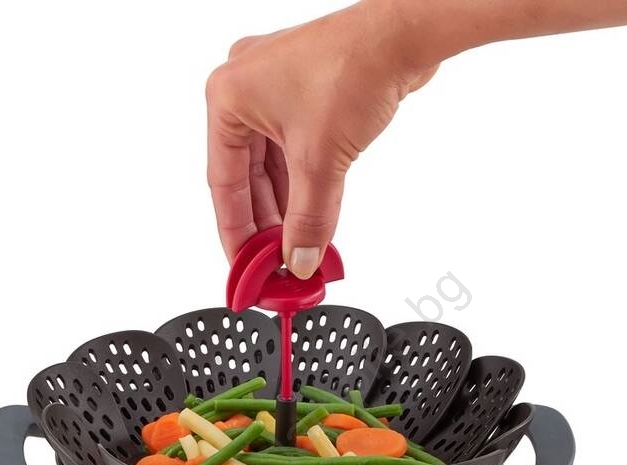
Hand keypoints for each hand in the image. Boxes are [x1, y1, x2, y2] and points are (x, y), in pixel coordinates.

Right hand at [206, 2, 435, 276]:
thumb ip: (309, 219)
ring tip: (297, 247)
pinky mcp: (307, 96)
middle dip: (266, 224)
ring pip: (274, 168)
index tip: (244, 265)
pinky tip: (313, 217)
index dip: (234, 231)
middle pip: (248, 177)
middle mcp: (247, 92)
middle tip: (274, 263)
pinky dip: (305, 187)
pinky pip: (296, 154)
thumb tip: (301, 258)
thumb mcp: (320, 161)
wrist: (403, 36)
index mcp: (229, 98)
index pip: (223, 182)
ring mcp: (278, 92)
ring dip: (287, 209)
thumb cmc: (353, 67)